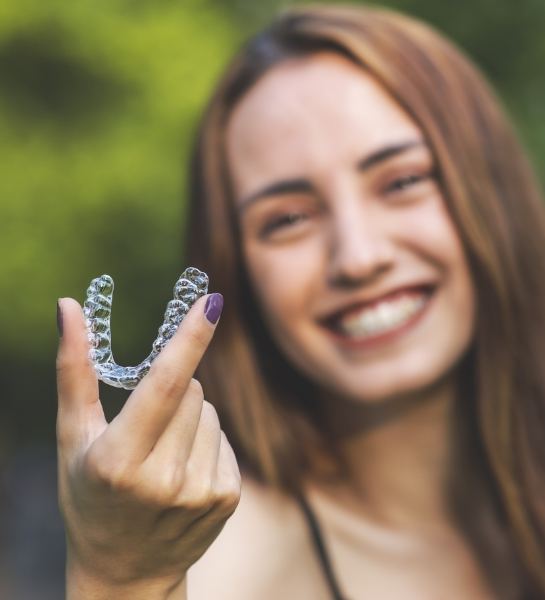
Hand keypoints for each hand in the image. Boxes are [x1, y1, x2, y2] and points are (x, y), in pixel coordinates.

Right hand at [56, 294, 239, 596]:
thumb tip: (69, 307)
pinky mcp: (227, 498)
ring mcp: (200, 492)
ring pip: (210, 411)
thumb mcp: (72, 438)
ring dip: (189, 417)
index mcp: (119, 460)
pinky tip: (183, 471)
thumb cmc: (89, 495)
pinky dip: (205, 442)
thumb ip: (74, 370)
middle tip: (147, 425)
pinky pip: (224, 437)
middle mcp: (164, 479)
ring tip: (163, 454)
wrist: (125, 570)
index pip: (163, 385)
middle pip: (191, 390)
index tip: (212, 301)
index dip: (189, 339)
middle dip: (173, 389)